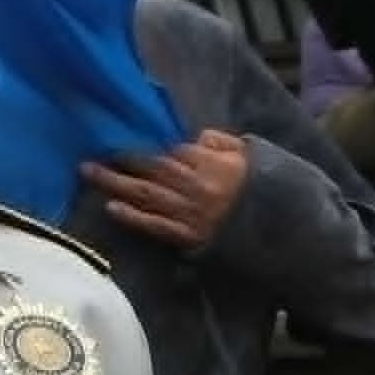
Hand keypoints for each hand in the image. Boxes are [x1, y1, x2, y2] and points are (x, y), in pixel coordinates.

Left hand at [84, 130, 249, 253]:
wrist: (286, 232)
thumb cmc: (264, 189)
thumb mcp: (248, 155)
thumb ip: (220, 142)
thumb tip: (194, 137)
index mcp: (213, 163)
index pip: (173, 151)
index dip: (146, 146)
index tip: (121, 142)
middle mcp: (198, 186)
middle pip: (153, 169)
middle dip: (121, 160)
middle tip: (90, 152)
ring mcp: (192, 212)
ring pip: (148, 194)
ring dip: (116, 183)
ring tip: (89, 173)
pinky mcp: (190, 237)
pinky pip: (157, 226)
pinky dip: (133, 218)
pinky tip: (111, 209)